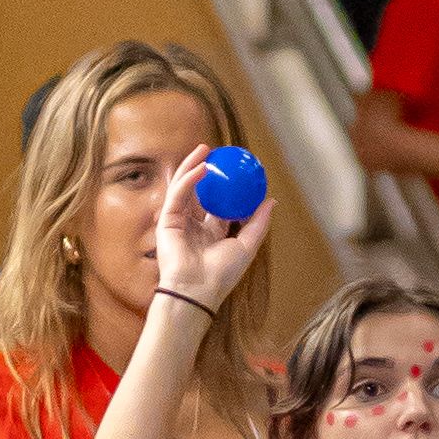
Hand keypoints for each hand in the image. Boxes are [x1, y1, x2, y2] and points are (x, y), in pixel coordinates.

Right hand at [155, 145, 275, 314]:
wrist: (197, 290)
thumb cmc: (222, 274)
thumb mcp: (247, 246)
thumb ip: (259, 223)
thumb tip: (271, 201)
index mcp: (212, 235)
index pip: (219, 207)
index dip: (227, 189)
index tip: (238, 172)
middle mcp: (194, 227)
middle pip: (200, 193)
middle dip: (207, 172)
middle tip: (219, 155)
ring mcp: (179, 223)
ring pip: (185, 188)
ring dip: (193, 166)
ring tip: (205, 149)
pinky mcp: (167, 221)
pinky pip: (178, 194)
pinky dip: (188, 179)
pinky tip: (201, 167)